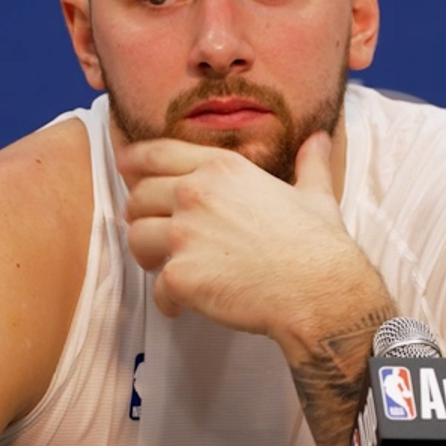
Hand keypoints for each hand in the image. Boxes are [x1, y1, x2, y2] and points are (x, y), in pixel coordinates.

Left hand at [120, 131, 384, 345]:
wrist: (318, 291)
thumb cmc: (318, 244)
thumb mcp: (315, 194)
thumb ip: (308, 164)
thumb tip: (318, 139)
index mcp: (221, 168)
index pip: (155, 153)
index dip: (134, 162)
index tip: (126, 169)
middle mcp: (196, 193)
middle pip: (138, 197)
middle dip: (143, 216)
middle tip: (157, 235)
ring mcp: (184, 234)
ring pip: (136, 237)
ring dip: (148, 255)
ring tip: (165, 268)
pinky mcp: (180, 275)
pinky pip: (155, 288)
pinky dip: (167, 300)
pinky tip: (182, 306)